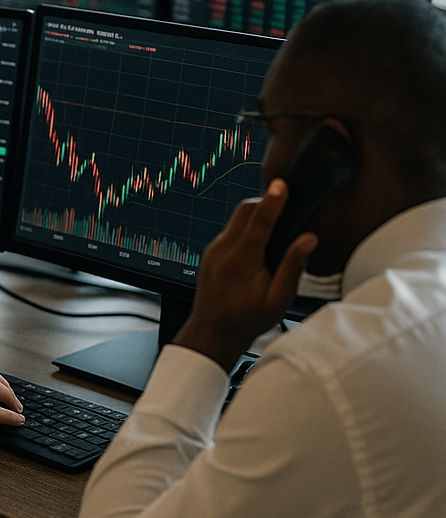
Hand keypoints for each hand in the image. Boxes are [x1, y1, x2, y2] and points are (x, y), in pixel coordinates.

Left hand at [173, 179, 316, 372]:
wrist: (211, 333)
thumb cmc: (245, 321)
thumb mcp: (278, 298)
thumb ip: (292, 266)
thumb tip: (307, 239)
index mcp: (241, 258)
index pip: (259, 220)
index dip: (273, 200)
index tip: (281, 184)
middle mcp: (222, 249)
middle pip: (244, 211)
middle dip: (264, 204)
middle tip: (283, 206)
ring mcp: (213, 250)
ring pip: (236, 220)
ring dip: (255, 219)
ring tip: (274, 234)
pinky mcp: (210, 254)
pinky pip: (229, 233)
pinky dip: (245, 232)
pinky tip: (257, 249)